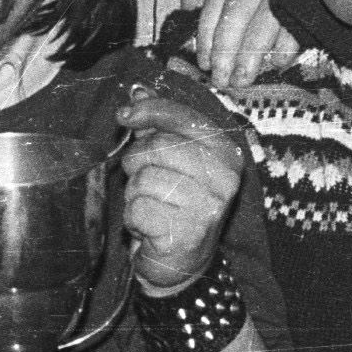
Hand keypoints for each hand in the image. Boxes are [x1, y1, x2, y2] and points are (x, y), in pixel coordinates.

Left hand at [116, 86, 248, 294]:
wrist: (182, 261)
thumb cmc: (176, 203)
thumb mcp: (173, 158)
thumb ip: (159, 123)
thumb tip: (138, 90)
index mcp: (226, 152)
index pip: (183, 116)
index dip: (149, 111)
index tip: (125, 115)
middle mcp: (224, 178)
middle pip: (156, 147)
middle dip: (138, 163)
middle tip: (149, 182)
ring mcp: (208, 206)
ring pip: (143, 178)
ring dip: (136, 193)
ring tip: (153, 206)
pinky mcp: (186, 232)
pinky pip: (138, 208)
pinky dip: (135, 218)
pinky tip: (151, 227)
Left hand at [188, 0, 302, 87]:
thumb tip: (184, 4)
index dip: (206, 31)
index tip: (203, 62)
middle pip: (237, 10)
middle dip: (224, 48)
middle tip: (220, 79)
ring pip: (262, 21)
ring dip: (248, 56)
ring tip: (241, 81)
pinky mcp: (314, 4)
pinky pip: (293, 30)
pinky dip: (282, 51)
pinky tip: (275, 66)